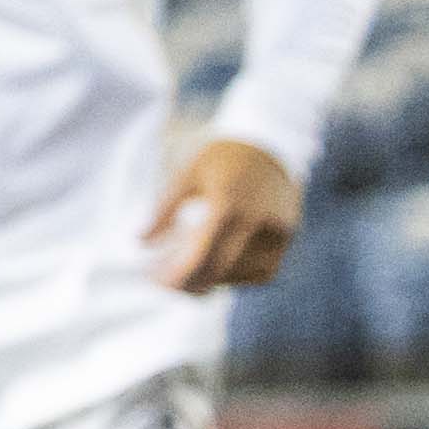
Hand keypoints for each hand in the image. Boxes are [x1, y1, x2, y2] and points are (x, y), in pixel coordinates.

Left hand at [145, 133, 304, 294]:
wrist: (271, 145)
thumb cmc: (222, 159)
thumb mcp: (186, 175)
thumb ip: (164, 210)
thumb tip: (140, 241)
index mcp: (230, 204)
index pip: (202, 255)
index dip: (177, 274)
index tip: (153, 280)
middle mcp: (258, 222)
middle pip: (221, 269)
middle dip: (189, 283)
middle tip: (163, 283)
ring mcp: (278, 233)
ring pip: (242, 274)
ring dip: (212, 280)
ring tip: (183, 274)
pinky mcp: (288, 238)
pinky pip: (264, 272)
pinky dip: (237, 276)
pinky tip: (214, 268)